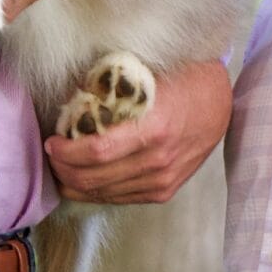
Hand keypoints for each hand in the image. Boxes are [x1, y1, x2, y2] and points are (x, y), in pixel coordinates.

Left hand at [46, 55, 231, 204]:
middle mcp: (158, 160)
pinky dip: (96, 191)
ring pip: (103, 193)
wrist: (220, 101)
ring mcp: (163, 180)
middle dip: (63, 170)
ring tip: (62, 167)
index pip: (96, 151)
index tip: (52, 141)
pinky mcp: (164, 191)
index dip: (66, 151)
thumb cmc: (182, 79)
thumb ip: (107, 86)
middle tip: (52, 155)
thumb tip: (69, 99)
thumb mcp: (145, 72)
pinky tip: (85, 178)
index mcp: (153, 128)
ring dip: (75, 183)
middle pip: (94, 178)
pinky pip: (120, 199)